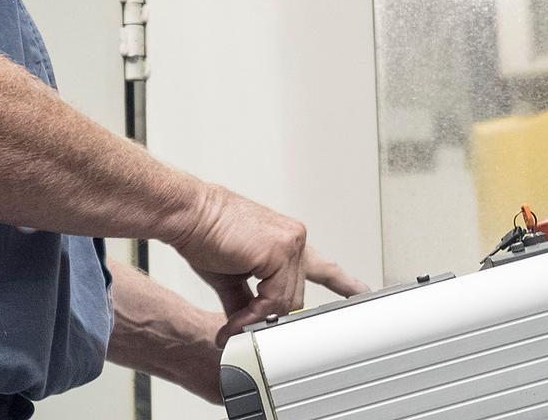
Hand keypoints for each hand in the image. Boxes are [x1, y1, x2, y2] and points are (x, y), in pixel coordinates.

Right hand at [169, 185, 370, 345]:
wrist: (188, 216)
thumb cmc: (204, 236)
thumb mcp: (231, 276)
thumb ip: (248, 301)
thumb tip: (247, 327)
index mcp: (285, 242)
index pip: (321, 266)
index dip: (342, 282)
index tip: (360, 292)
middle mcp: (293, 240)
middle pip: (294, 298)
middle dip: (267, 318)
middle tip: (239, 330)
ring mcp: (291, 243)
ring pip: (286, 302)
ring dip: (255, 320)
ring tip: (231, 326)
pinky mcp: (280, 251)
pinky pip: (273, 301)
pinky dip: (252, 317)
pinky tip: (236, 321)